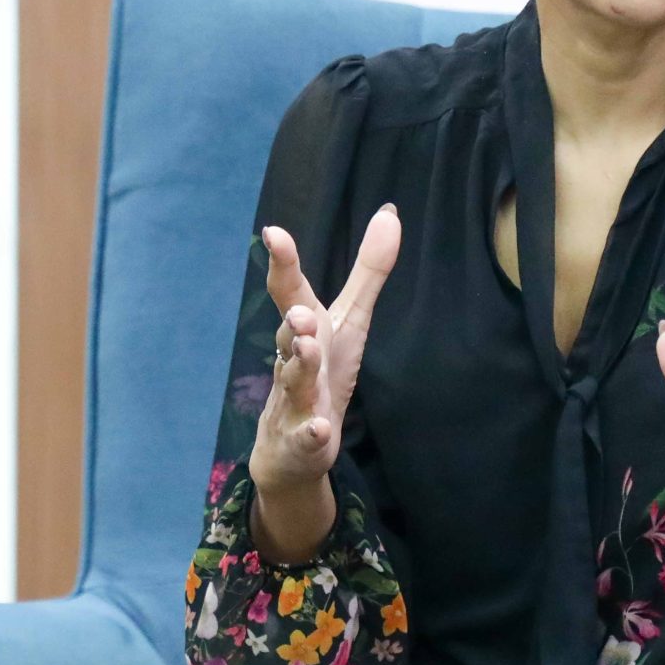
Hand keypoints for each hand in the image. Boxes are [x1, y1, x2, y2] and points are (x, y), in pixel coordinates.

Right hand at [249, 205, 401, 492]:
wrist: (289, 452)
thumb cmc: (321, 374)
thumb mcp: (348, 322)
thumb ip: (367, 272)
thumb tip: (391, 212)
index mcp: (307, 330)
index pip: (291, 294)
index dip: (284, 264)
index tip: (274, 232)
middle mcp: (294, 361)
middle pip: (289, 338)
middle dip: (293, 323)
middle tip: (299, 310)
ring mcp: (294, 402)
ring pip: (293, 383)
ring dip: (300, 366)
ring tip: (308, 347)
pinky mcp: (301, 442)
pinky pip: (305, 438)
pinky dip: (310, 434)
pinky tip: (319, 430)